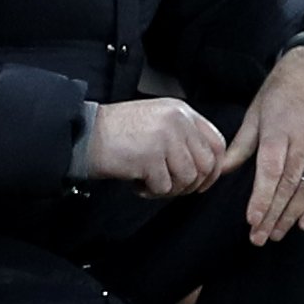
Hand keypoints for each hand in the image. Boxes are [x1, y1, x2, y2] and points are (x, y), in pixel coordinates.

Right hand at [86, 97, 226, 196]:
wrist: (86, 133)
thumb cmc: (119, 133)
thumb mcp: (158, 122)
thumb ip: (184, 138)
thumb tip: (209, 168)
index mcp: (182, 111)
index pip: (217, 143)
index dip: (215, 169)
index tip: (203, 183)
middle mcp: (178, 121)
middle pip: (206, 165)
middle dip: (191, 185)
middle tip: (170, 187)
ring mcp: (165, 138)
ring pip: (187, 179)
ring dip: (169, 190)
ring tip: (149, 183)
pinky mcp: (150, 157)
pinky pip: (164, 187)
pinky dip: (150, 192)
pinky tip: (136, 184)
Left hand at [221, 46, 303, 244]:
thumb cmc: (282, 90)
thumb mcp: (256, 112)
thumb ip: (241, 145)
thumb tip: (219, 171)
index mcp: (279, 130)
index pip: (270, 172)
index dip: (261, 199)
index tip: (252, 220)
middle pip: (288, 186)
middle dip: (273, 215)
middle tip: (259, 237)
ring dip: (292, 215)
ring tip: (277, 234)